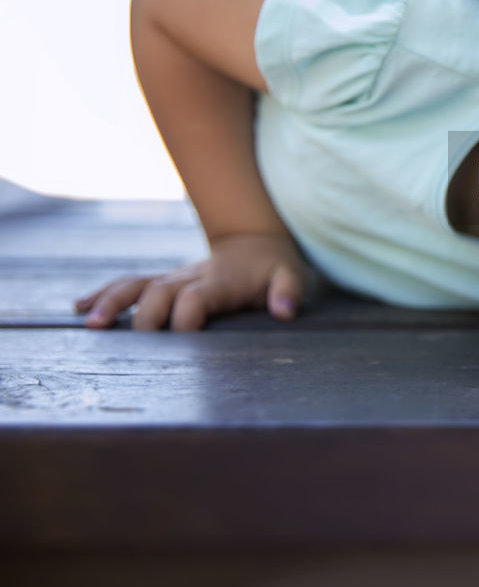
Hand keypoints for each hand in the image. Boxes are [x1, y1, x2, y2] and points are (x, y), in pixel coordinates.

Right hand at [72, 233, 311, 330]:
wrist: (254, 242)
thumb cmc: (274, 268)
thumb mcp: (291, 276)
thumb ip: (288, 292)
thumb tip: (285, 311)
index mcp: (220, 281)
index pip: (196, 298)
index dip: (187, 317)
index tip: (182, 340)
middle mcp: (190, 277)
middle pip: (159, 293)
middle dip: (143, 317)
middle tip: (125, 344)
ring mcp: (173, 278)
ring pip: (137, 286)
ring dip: (112, 302)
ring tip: (89, 323)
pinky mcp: (163, 281)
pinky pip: (130, 283)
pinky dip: (104, 293)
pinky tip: (79, 308)